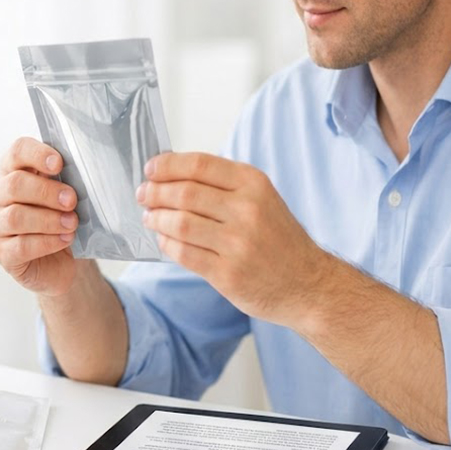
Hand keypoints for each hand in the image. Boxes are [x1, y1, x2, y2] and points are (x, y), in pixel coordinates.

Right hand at [0, 137, 80, 296]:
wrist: (66, 258)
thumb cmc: (64, 217)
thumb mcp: (69, 194)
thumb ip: (69, 179)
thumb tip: (85, 170)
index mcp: (15, 171)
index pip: (17, 152)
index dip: (36, 154)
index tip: (58, 164)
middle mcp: (0, 195)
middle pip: (14, 184)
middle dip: (46, 191)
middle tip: (71, 200)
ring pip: (15, 216)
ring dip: (48, 219)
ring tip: (72, 223)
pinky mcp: (4, 253)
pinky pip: (21, 246)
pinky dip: (46, 242)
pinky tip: (64, 240)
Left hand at [136, 152, 329, 327]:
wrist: (307, 284)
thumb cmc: (277, 237)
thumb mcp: (261, 198)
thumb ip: (222, 184)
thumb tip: (170, 172)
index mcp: (254, 185)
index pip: (200, 165)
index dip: (168, 165)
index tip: (151, 169)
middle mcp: (247, 211)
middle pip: (185, 194)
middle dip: (155, 192)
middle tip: (143, 194)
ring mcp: (238, 244)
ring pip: (180, 224)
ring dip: (156, 218)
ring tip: (149, 217)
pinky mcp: (228, 275)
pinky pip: (184, 254)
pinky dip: (167, 244)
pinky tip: (164, 239)